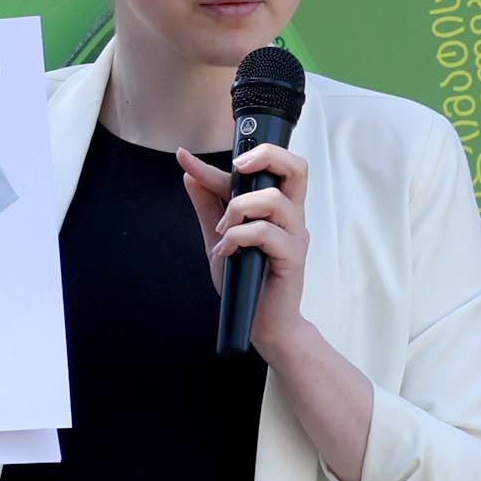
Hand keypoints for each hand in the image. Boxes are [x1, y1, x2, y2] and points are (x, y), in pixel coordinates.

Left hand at [179, 135, 310, 350]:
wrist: (262, 323)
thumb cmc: (247, 280)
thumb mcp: (219, 237)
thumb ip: (208, 206)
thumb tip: (190, 175)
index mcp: (278, 206)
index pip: (260, 169)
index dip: (223, 160)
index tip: (185, 157)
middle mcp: (291, 216)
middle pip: (296, 168)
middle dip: (265, 157)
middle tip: (235, 169)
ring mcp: (295, 235)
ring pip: (274, 199)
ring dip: (239, 209)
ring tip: (224, 232)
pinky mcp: (293, 256)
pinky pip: (266, 233)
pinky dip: (239, 238)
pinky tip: (227, 251)